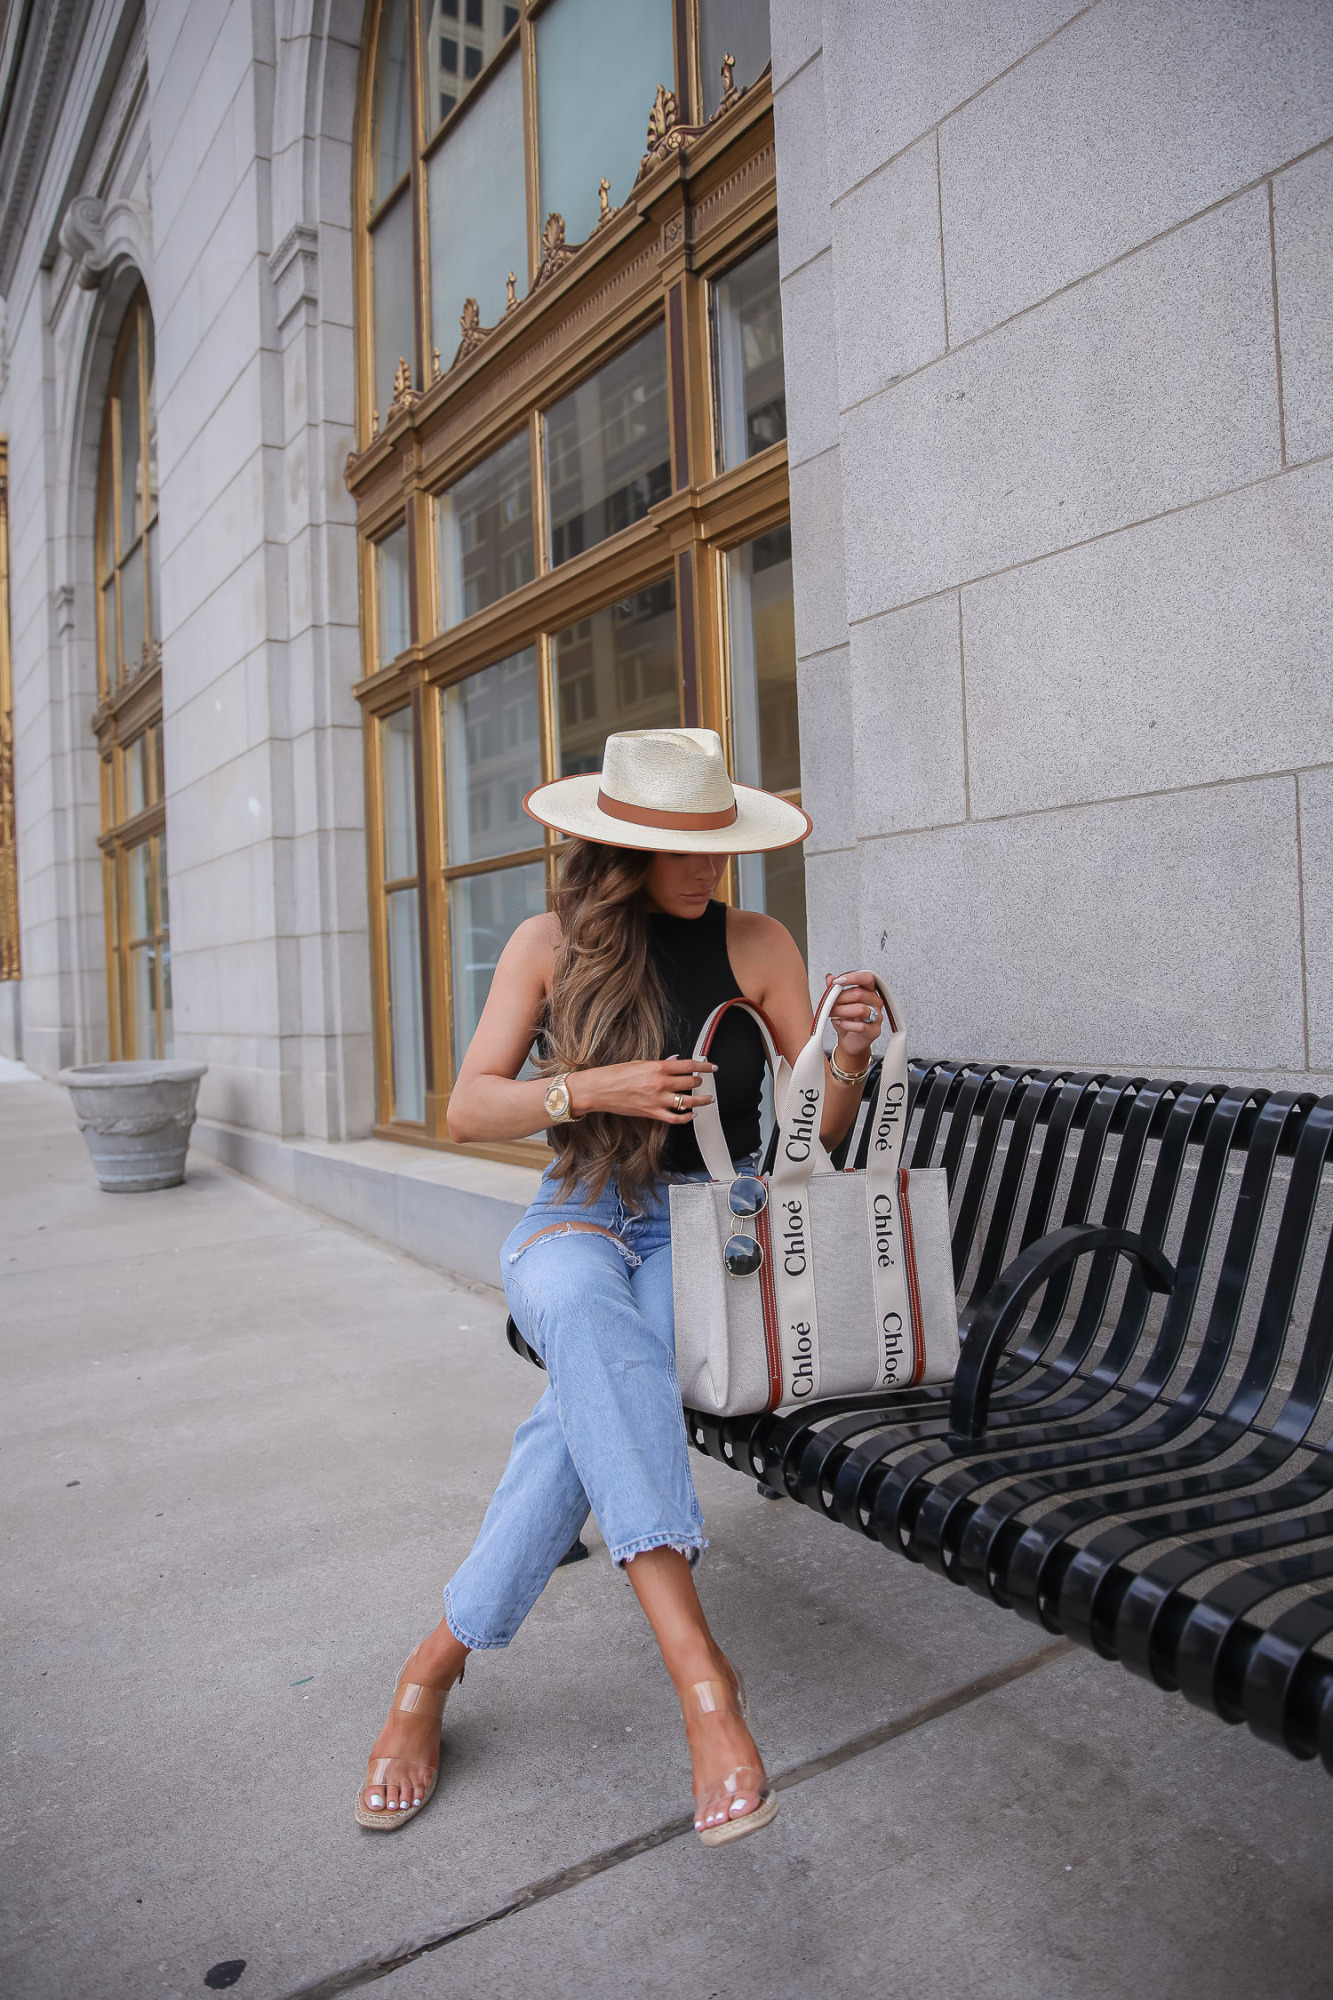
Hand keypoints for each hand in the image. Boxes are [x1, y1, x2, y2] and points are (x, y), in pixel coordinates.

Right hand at [570, 1057, 716, 1124]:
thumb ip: (660, 1064)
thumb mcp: (639, 1063)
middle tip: (701, 1082)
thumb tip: (676, 1061)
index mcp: (657, 1067)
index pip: (689, 1065)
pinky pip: (675, 1118)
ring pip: (688, 1101)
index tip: (712, 1067)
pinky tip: (692, 1114)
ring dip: (702, 1100)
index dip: (704, 1066)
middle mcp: (660, 1083)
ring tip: (708, 1100)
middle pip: (691, 1082)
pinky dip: (687, 1117)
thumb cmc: (615, 1075)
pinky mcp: (652, 1113)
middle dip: (699, 1082)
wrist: (598, 1089)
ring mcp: (657, 1099)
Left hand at [823, 970, 884, 1071]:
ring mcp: (877, 1016)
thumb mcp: (838, 1003)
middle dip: (839, 998)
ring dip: (841, 1011)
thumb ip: (835, 989)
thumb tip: (829, 977)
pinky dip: (846, 1024)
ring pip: (860, 1009)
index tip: (837, 982)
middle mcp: (875, 1002)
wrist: (850, 1041)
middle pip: (859, 994)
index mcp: (869, 991)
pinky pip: (861, 1026)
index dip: (853, 977)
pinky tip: (839, 1023)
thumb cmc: (847, 1020)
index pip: (867, 978)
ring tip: (832, 1014)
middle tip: (829, 1004)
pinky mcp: (874, 1030)